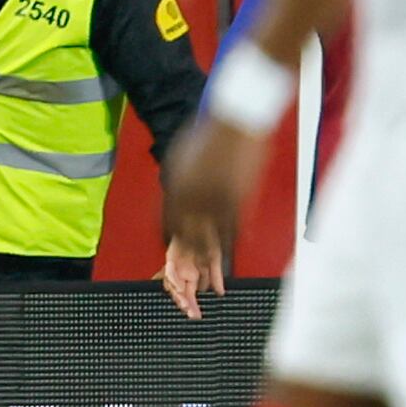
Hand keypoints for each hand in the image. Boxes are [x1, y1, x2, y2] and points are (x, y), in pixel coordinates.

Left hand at [161, 230, 226, 320]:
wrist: (199, 222)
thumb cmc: (206, 238)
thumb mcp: (215, 260)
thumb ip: (217, 277)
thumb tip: (220, 292)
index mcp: (193, 274)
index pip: (192, 294)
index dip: (193, 305)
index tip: (197, 316)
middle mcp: (183, 272)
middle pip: (181, 293)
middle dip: (187, 304)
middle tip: (192, 314)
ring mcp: (175, 266)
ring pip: (173, 286)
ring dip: (179, 295)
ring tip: (185, 304)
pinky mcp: (171, 258)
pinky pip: (170, 272)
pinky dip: (174, 280)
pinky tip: (179, 287)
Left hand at [162, 117, 268, 278]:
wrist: (236, 122)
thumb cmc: (208, 133)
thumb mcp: (182, 159)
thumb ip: (180, 182)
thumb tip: (181, 196)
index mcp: (176, 189)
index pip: (168, 225)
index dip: (171, 242)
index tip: (172, 254)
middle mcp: (191, 200)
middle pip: (187, 239)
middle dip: (188, 263)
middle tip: (189, 280)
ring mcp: (214, 202)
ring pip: (209, 242)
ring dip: (208, 265)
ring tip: (210, 284)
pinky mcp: (236, 201)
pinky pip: (230, 233)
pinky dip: (228, 250)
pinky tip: (227, 263)